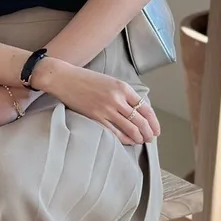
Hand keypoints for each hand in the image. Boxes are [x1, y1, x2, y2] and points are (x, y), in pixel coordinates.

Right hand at [34, 59, 159, 145]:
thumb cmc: (86, 79)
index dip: (154, 122)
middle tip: (150, 138)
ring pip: (130, 129)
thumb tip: (137, 110)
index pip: (145, 108)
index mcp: (123, 88)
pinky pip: (115, 133)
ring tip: (141, 141)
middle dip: (148, 132)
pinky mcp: (96, 118)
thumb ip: (124, 94)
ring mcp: (106, 109)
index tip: (156, 129)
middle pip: (140, 121)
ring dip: (139, 137)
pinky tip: (128, 141)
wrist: (64, 79)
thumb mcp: (110, 81)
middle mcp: (117, 99)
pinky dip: (125, 139)